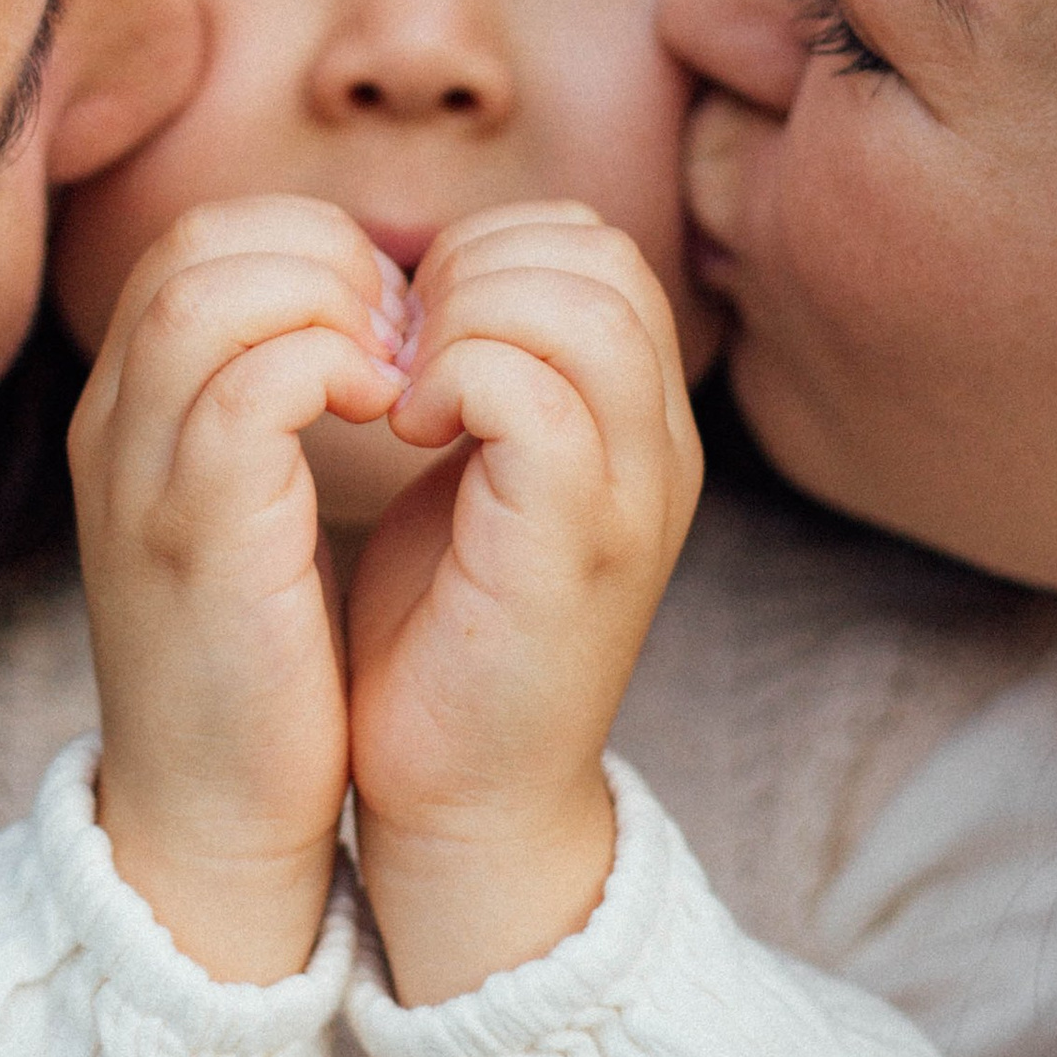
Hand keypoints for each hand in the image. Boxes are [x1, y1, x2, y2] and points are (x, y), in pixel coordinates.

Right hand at [71, 197, 409, 981]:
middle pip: (199, 244)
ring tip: (400, 372)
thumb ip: (268, 404)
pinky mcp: (194, 535)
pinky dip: (332, 370)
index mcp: (130, 412)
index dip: (309, 246)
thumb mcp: (247, 511)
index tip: (389, 320)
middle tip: (405, 338)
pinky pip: (250, 386)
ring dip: (332, 305)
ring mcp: (141, 476)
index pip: (200, 241)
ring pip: (212, 292)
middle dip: (326, 259)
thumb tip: (371, 312)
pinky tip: (391, 416)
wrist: (214, 822)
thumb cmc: (261, 667)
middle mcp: (115, 426)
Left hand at [346, 205, 701, 1004]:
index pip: (595, 252)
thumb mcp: (474, 477)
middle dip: (472, 272)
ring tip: (400, 389)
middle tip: (398, 356)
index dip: (487, 253)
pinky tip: (403, 429)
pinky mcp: (573, 547)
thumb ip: (484, 377)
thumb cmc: (439, 638)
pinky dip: (455, 380)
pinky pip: (535, 394)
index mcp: (636, 422)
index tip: (408, 332)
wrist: (459, 804)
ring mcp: (628, 496)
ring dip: (462, 319)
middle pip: (598, 259)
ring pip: (577, 307)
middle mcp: (658, 448)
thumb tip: (427, 281)